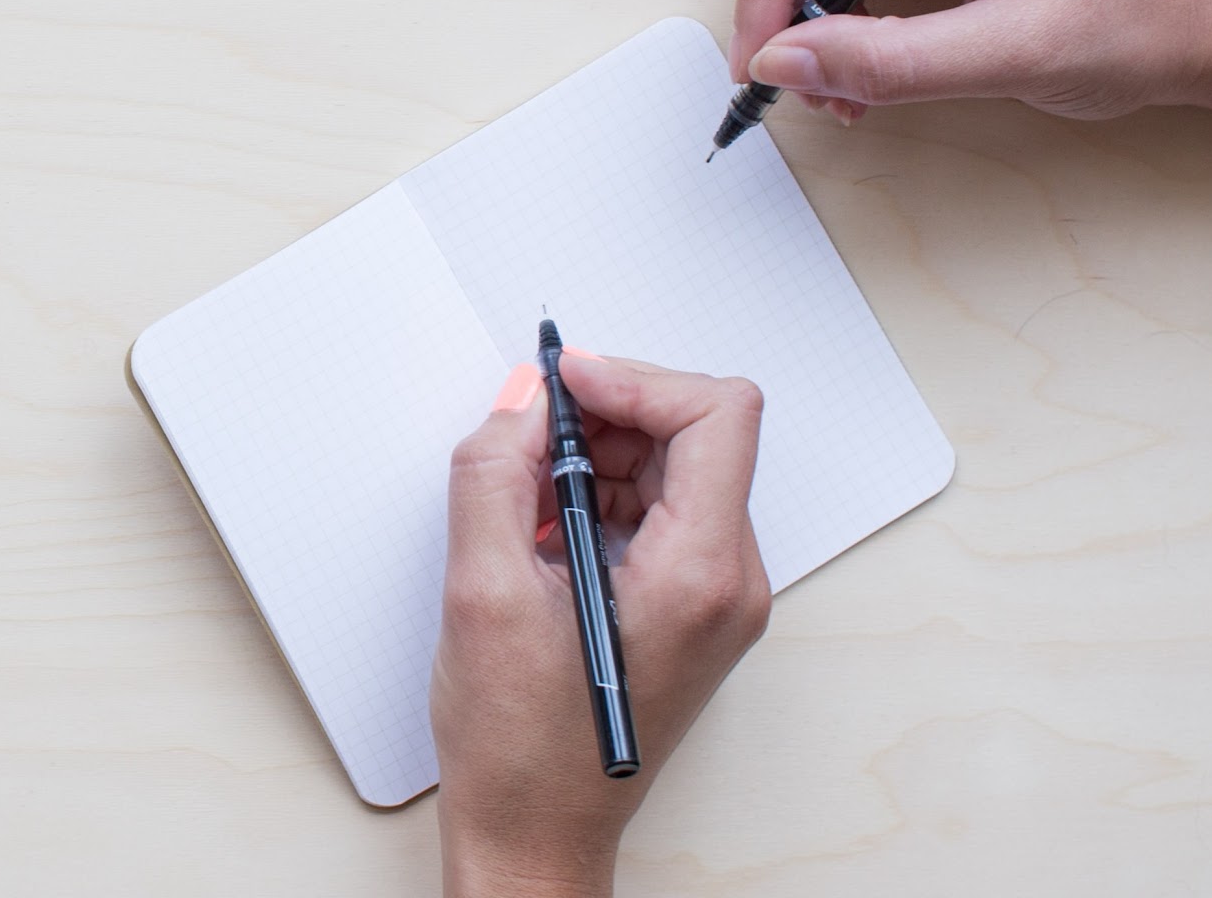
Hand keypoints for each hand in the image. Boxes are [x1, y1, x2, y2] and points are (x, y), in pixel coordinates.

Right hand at [431, 354, 770, 897]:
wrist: (534, 832)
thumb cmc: (521, 748)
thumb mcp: (482, 592)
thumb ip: (496, 475)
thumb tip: (521, 403)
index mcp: (701, 575)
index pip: (717, 415)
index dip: (635, 380)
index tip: (567, 383)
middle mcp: (730, 582)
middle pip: (696, 434)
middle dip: (606, 416)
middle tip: (527, 434)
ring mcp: (716, 596)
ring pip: (675, 467)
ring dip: (596, 457)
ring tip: (520, 498)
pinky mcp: (690, 605)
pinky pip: (660, 510)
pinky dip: (598, 496)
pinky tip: (537, 530)